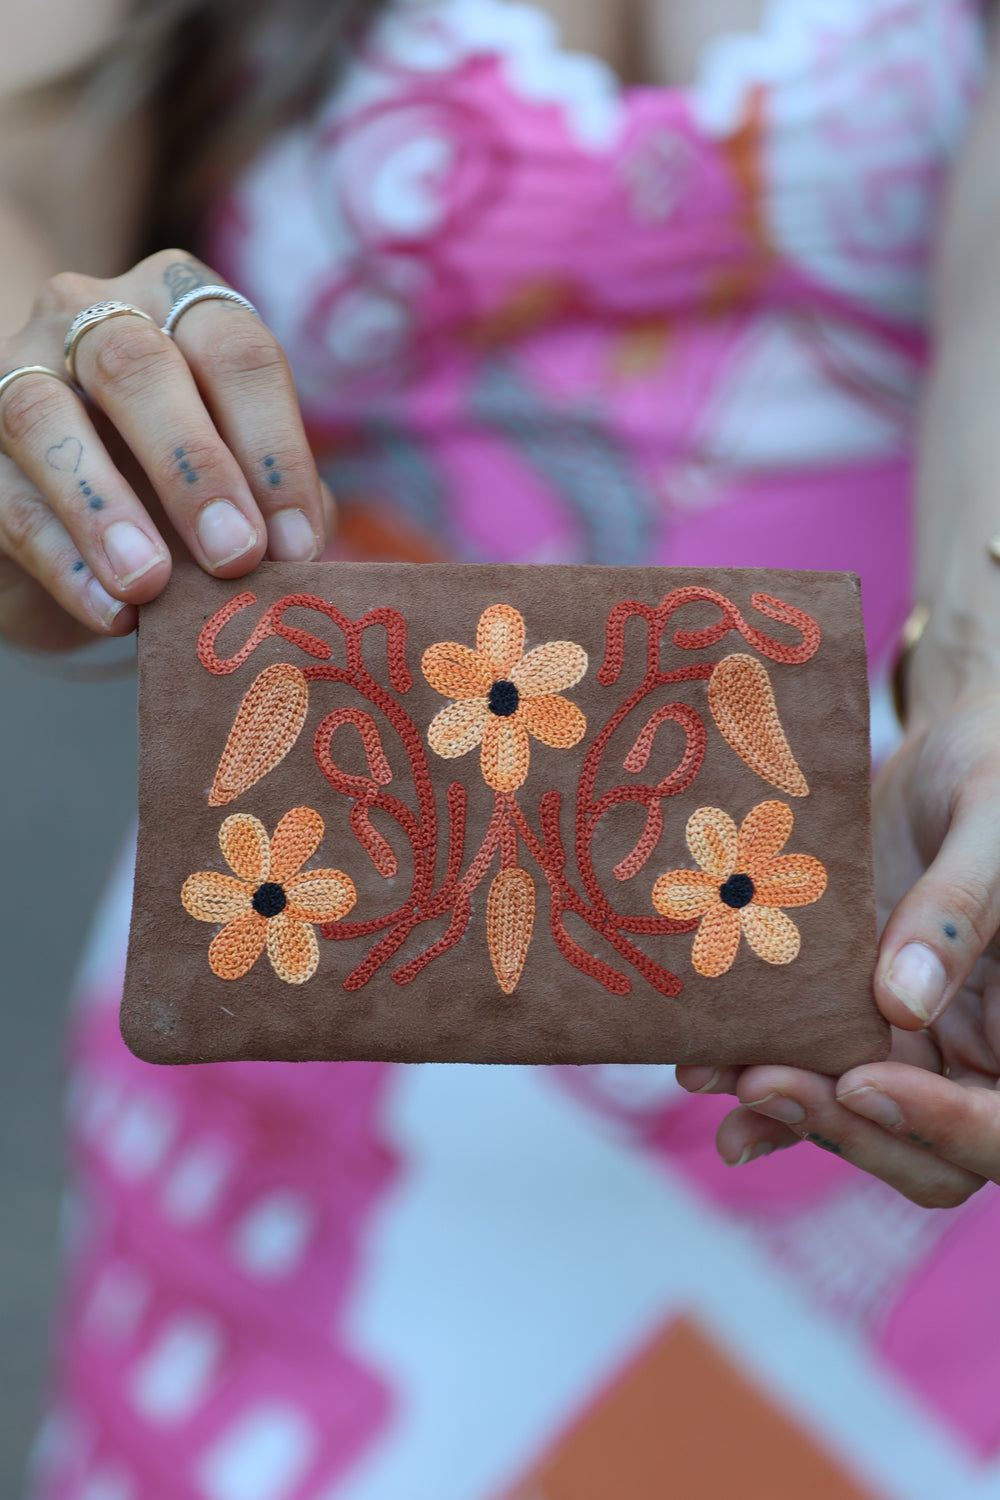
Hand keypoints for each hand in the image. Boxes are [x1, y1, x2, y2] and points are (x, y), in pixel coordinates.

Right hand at [0, 251, 331, 650]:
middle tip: (235, 556)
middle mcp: (89, 316)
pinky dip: (61, 559)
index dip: (274, 448)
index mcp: (180, 306)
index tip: (297, 546)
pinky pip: (6, 498)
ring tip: (151, 585)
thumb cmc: (184, 496)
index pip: (235, 351)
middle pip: (136, 363)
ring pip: (42, 414)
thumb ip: (277, 505)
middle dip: (194, 465)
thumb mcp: (246, 487)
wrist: (80, 528)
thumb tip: (297, 554)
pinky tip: (110, 611)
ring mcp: (14, 372)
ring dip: (104, 506)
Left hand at [677, 688, 999, 1207]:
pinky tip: (704, 1067)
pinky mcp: (856, 1016)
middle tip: (767, 1084)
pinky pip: (815, 1068)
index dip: (941, 1125)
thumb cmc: (996, 769)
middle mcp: (981, 1054)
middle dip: (848, 1131)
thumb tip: (901, 1004)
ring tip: (716, 1078)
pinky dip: (763, 1080)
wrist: (954, 745)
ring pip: (860, 1119)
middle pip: (929, 1151)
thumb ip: (960, 912)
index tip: (863, 1082)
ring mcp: (918, 1042)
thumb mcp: (994, 824)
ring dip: (789, 1112)